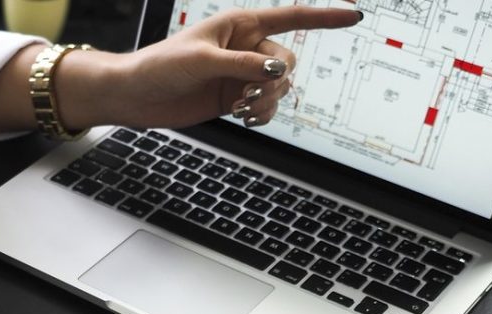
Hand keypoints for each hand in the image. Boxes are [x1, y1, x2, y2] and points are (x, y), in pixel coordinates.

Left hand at [101, 7, 360, 128]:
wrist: (136, 96)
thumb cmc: (161, 66)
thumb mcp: (203, 61)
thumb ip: (243, 65)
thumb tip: (278, 71)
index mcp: (241, 24)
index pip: (292, 17)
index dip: (325, 17)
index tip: (355, 16)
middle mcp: (246, 47)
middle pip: (288, 61)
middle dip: (274, 81)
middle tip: (246, 96)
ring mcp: (242, 75)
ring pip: (279, 87)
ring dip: (267, 101)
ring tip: (239, 109)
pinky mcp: (234, 98)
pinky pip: (266, 107)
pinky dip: (263, 115)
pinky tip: (247, 120)